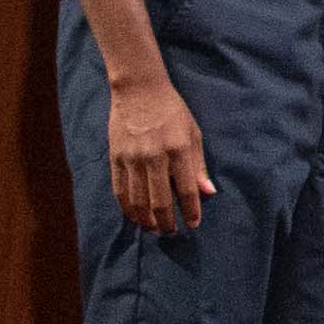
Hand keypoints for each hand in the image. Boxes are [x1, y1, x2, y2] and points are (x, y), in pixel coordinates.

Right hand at [105, 76, 210, 233]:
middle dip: (167, 223)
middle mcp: (154, 157)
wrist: (139, 90)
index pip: (186, 191)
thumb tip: (209, 193)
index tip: (193, 224)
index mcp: (179, 150)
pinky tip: (135, 216)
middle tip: (171, 233)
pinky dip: (127, 208)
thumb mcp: (193, 133)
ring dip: (146, 221)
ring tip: (154, 229)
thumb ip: (199, 165)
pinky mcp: (115, 158)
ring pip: (137, 201)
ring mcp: (132, 159)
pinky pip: (120, 191)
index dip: (191, 212)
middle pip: (159, 202)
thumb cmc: (172, 111)